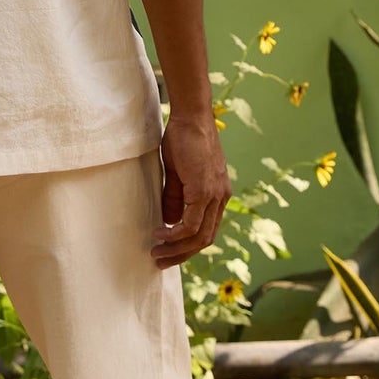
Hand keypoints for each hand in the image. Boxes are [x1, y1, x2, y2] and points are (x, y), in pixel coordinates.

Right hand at [153, 110, 230, 269]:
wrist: (192, 117)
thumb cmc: (184, 140)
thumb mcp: (179, 174)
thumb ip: (176, 198)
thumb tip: (169, 221)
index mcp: (218, 195)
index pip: (207, 230)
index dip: (188, 246)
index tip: (169, 252)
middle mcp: (221, 197)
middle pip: (205, 239)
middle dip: (182, 254)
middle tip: (160, 261)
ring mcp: (216, 194)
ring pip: (200, 235)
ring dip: (177, 248)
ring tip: (157, 252)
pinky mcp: (205, 190)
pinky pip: (192, 223)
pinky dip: (176, 233)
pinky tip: (160, 234)